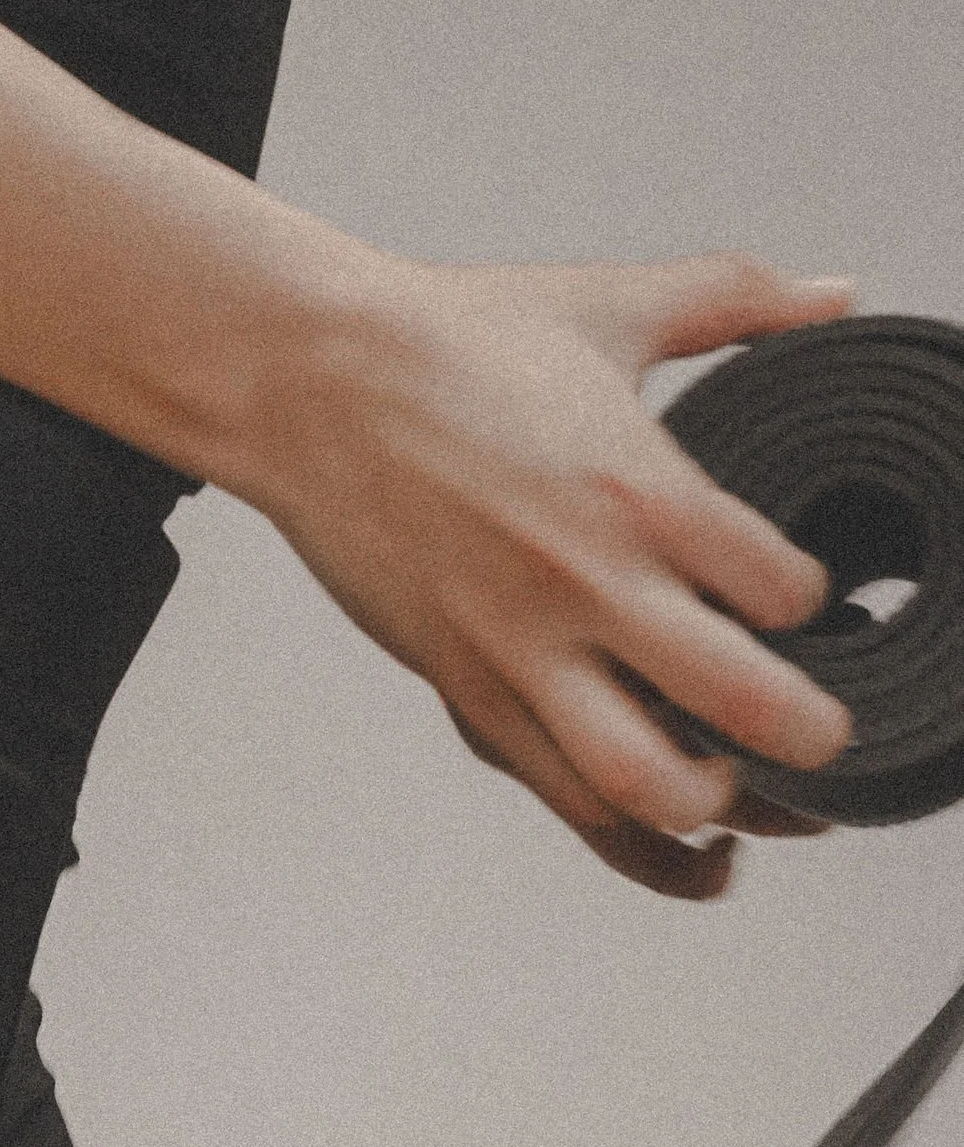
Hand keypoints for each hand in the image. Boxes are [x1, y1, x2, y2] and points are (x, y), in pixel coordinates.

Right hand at [241, 243, 858, 896]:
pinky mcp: (468, 692)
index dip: (815, 607)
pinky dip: (635, 846)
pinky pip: (562, 801)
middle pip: (735, 701)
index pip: (779, 590)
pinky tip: (686, 851)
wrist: (311, 384)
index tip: (807, 603)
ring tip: (740, 795)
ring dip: (710, 808)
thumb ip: (739, 296)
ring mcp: (520, 652)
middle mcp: (584, 585)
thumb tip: (835, 295)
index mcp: (636, 490)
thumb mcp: (611, 305)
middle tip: (825, 737)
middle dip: (805, 736)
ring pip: (639, 783)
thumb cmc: (448, 345)